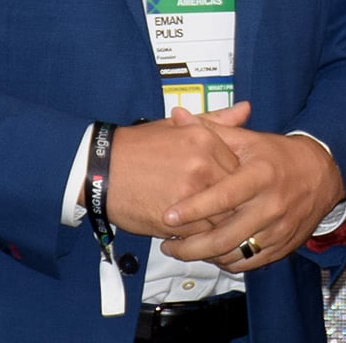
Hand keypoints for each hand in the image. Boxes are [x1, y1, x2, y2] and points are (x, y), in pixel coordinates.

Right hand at [102, 102, 249, 236]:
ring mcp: (189, 194)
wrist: (99, 168)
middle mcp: (202, 165)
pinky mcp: (174, 220)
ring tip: (212, 224)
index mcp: (205, 140)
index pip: (241, 169)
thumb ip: (216, 120)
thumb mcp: (177, 126)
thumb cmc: (137, 147)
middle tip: (229, 212)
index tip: (233, 190)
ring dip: (219, 224)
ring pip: (222, 218)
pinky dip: (200, 237)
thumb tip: (246, 109)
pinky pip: (201, 235)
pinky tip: (192, 232)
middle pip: (236, 195)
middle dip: (233, 206)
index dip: (239, 184)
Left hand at [156, 111, 345, 270]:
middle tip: (167, 245)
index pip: (223, 196)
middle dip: (191, 247)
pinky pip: (249, 263)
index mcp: (260, 175)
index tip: (168, 217)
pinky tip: (211, 254)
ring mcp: (278, 229)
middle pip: (225, 237)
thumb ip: (211, 130)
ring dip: (205, 257)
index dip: (194, 209)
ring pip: (235, 254)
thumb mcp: (248, 139)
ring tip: (183, 250)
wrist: (323, 174)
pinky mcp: (283, 245)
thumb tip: (177, 115)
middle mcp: (271, 205)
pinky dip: (227, 262)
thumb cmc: (278, 156)